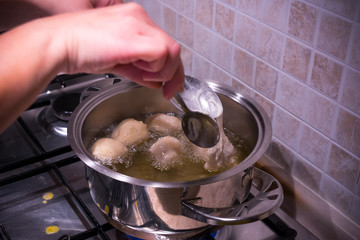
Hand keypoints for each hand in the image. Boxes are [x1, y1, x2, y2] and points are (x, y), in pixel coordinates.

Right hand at [55, 3, 183, 98]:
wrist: (56, 43)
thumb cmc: (78, 48)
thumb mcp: (115, 60)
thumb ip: (138, 69)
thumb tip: (155, 81)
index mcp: (134, 19)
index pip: (163, 43)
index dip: (169, 66)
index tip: (167, 83)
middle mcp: (139, 17)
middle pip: (172, 47)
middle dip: (173, 73)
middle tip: (167, 89)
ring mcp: (138, 25)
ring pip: (171, 51)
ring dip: (163, 72)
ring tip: (146, 79)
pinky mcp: (135, 38)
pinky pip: (162, 54)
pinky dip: (158, 70)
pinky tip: (145, 76)